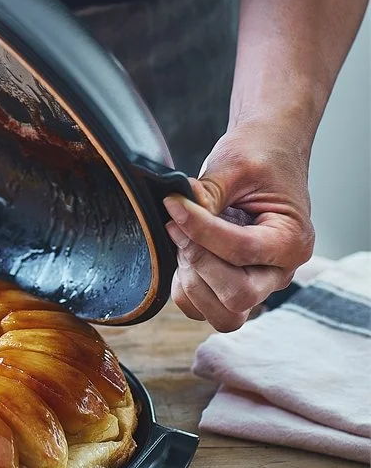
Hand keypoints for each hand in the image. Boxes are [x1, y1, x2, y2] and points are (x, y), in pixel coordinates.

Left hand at [163, 124, 314, 331]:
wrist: (266, 154)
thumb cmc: (260, 158)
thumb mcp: (235, 166)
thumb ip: (207, 195)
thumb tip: (176, 213)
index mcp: (293, 241)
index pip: (241, 251)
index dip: (199, 230)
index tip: (174, 204)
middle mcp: (278, 271)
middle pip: (236, 296)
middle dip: (198, 262)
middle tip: (178, 226)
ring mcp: (256, 284)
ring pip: (220, 312)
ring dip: (191, 278)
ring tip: (183, 238)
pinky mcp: (230, 287)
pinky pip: (200, 308)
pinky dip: (184, 287)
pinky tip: (183, 252)